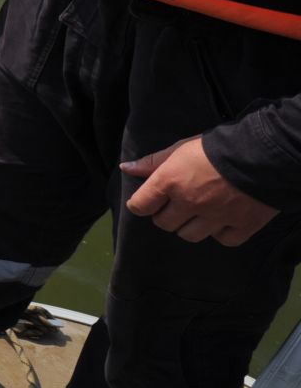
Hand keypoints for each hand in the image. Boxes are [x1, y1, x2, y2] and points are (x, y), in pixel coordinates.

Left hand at [122, 136, 277, 245]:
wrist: (262, 154)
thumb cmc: (216, 147)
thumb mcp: (180, 148)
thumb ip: (153, 161)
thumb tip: (126, 168)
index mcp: (170, 182)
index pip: (140, 205)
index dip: (142, 204)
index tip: (148, 201)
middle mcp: (189, 203)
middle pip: (164, 224)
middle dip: (166, 215)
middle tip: (177, 204)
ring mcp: (215, 217)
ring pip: (189, 235)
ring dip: (190, 226)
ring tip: (199, 212)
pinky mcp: (241, 226)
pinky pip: (222, 240)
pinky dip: (221, 232)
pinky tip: (222, 220)